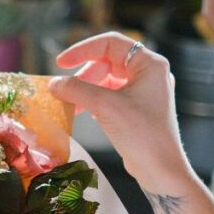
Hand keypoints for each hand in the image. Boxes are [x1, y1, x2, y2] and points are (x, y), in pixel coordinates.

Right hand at [49, 32, 194, 190]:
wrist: (161, 169)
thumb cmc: (141, 133)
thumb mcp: (106, 107)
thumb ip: (77, 90)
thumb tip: (53, 83)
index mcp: (149, 64)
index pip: (111, 43)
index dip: (83, 49)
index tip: (60, 62)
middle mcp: (148, 74)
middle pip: (107, 61)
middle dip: (83, 74)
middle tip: (64, 88)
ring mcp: (143, 92)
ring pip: (106, 79)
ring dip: (85, 88)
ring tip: (69, 102)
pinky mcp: (136, 109)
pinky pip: (109, 95)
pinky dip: (92, 100)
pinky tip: (81, 111)